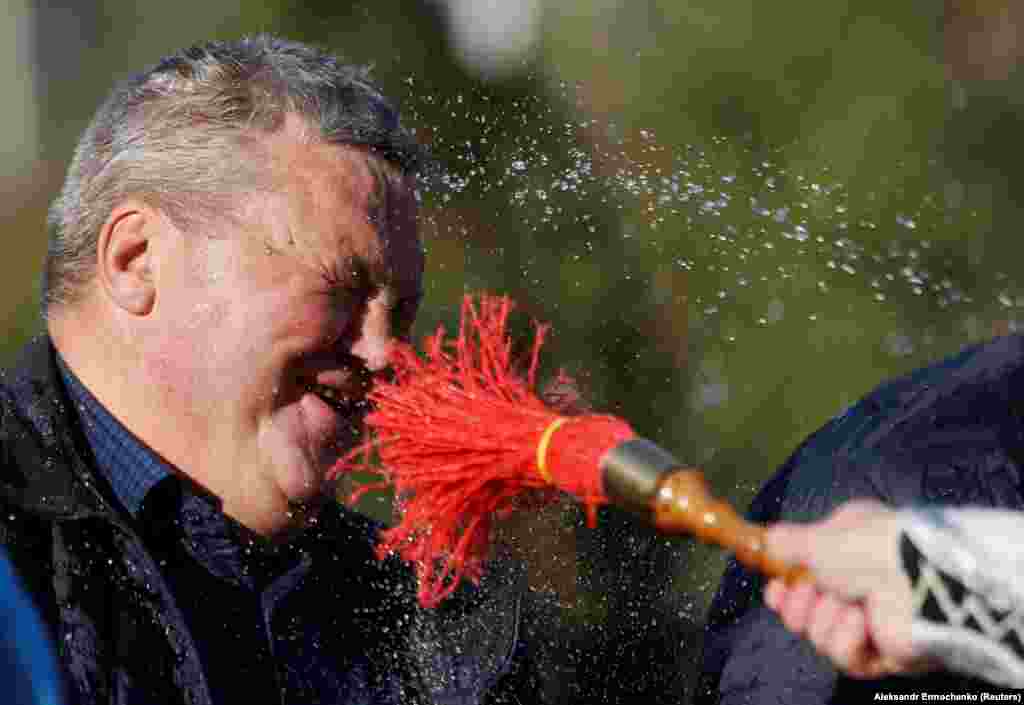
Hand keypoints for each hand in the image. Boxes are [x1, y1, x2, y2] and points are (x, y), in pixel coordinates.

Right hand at [763, 500, 935, 678]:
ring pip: (821, 634)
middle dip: (798, 606)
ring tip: (845, 607)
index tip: (773, 589)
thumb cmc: (867, 548)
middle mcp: (861, 584)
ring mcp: (873, 623)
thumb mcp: (816, 538)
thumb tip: (767, 541)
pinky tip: (860, 623)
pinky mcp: (884, 655)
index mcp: (849, 551)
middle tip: (804, 597)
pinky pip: (846, 657)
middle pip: (807, 610)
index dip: (784, 587)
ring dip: (825, 620)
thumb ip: (787, 542)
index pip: (807, 575)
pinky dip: (845, 639)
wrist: (917, 580)